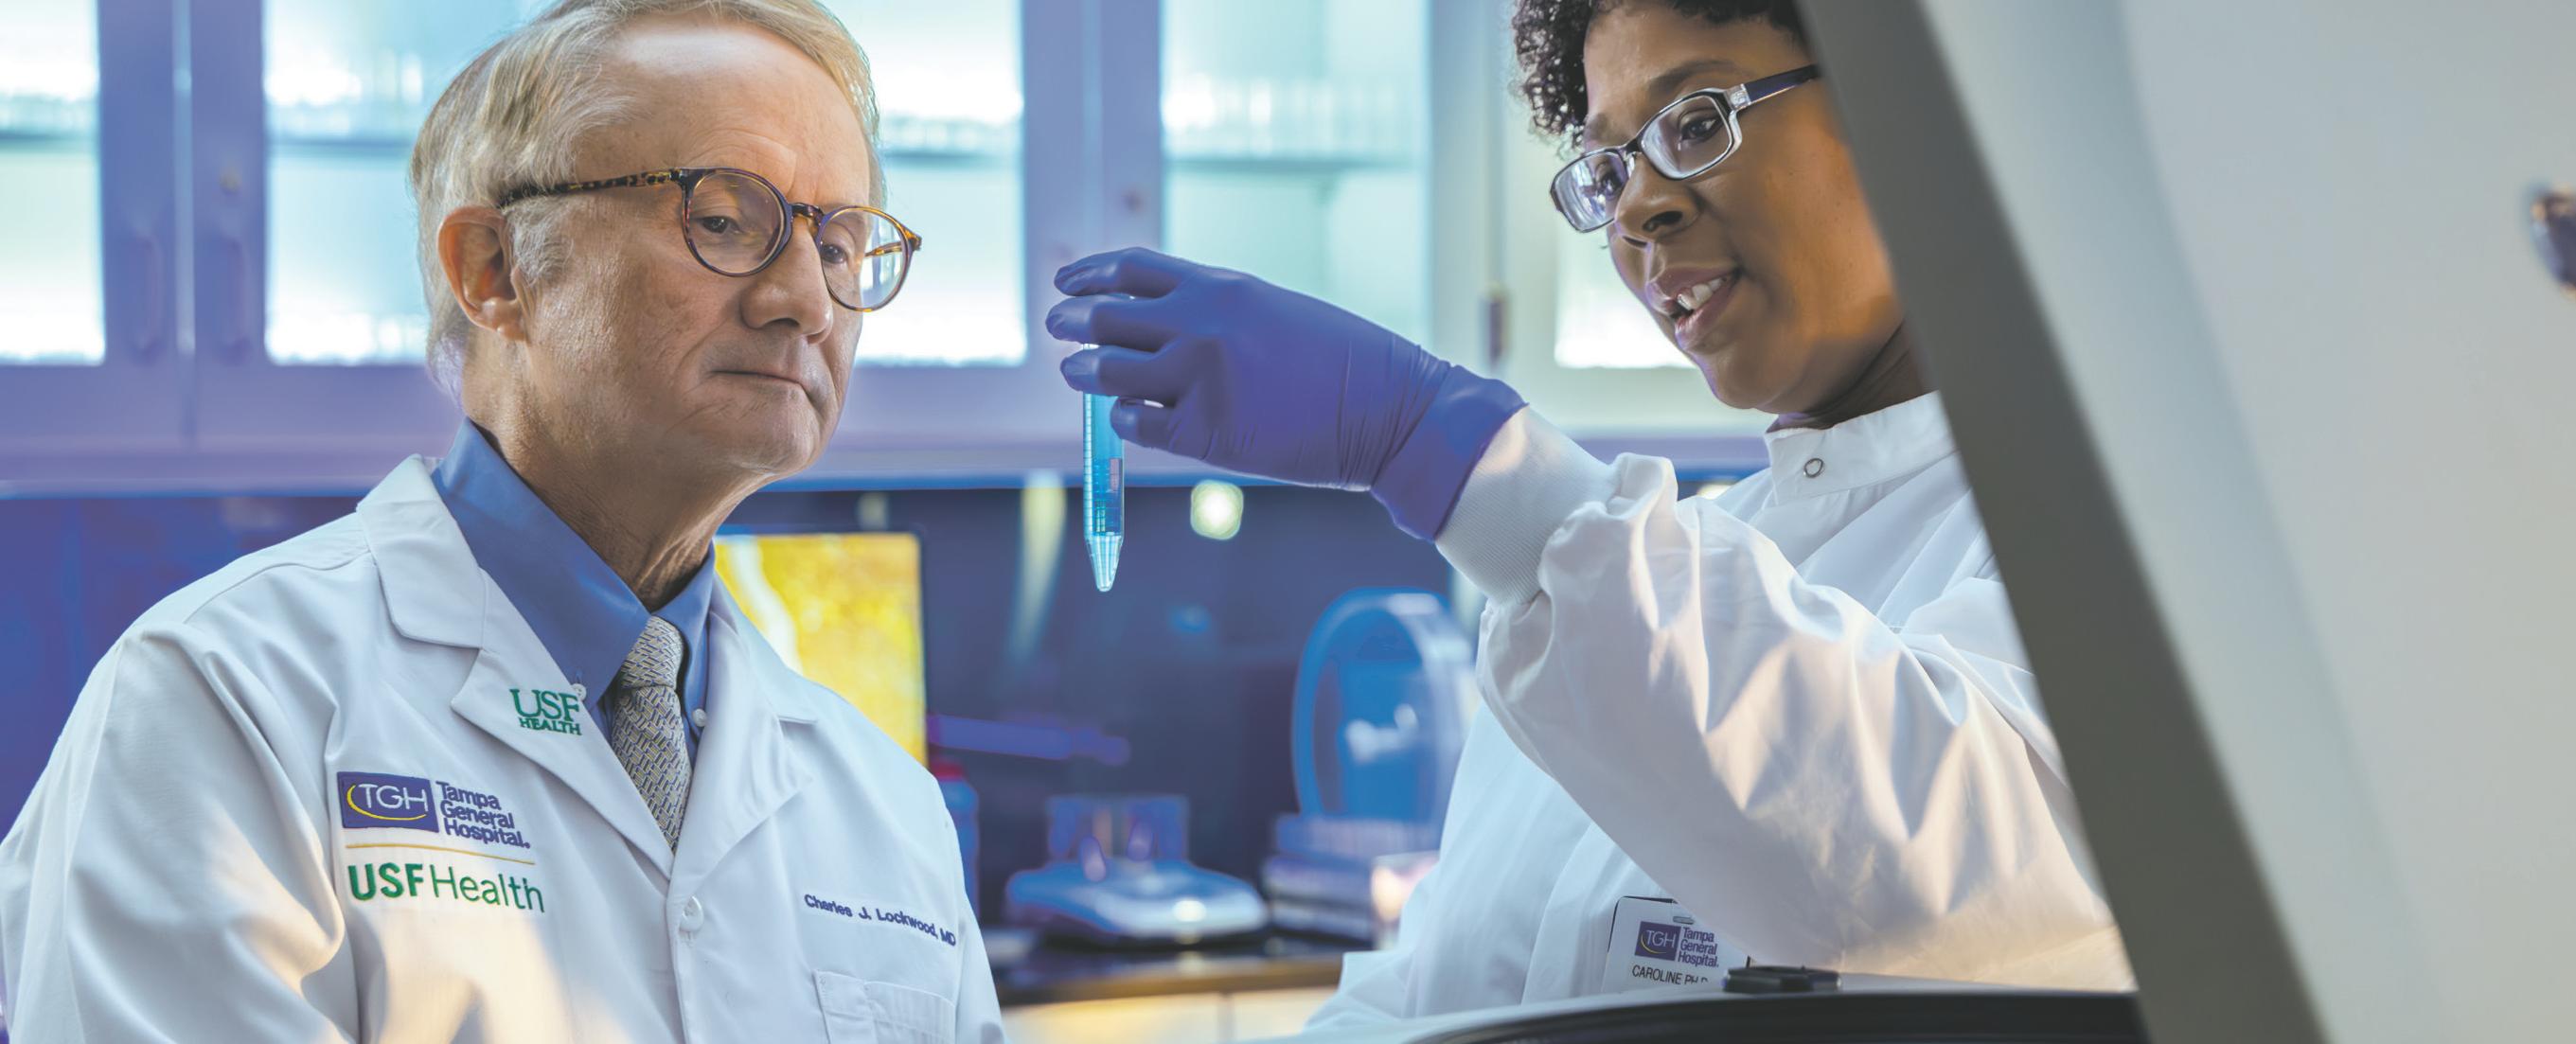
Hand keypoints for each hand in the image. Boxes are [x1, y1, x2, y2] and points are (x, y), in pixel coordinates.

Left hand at [1047, 249, 1524, 538]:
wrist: (1393, 409)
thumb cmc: (1346, 365)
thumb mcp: (1275, 312)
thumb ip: (1217, 314)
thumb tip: (1161, 331)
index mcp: (1222, 287)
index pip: (1132, 268)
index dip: (1091, 274)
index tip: (1066, 280)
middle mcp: (1201, 324)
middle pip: (1107, 316)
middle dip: (1073, 321)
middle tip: (1055, 326)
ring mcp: (1199, 378)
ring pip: (1109, 371)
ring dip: (1084, 370)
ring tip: (1073, 371)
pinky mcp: (1205, 432)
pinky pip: (1137, 423)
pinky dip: (1124, 419)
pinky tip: (1126, 417)